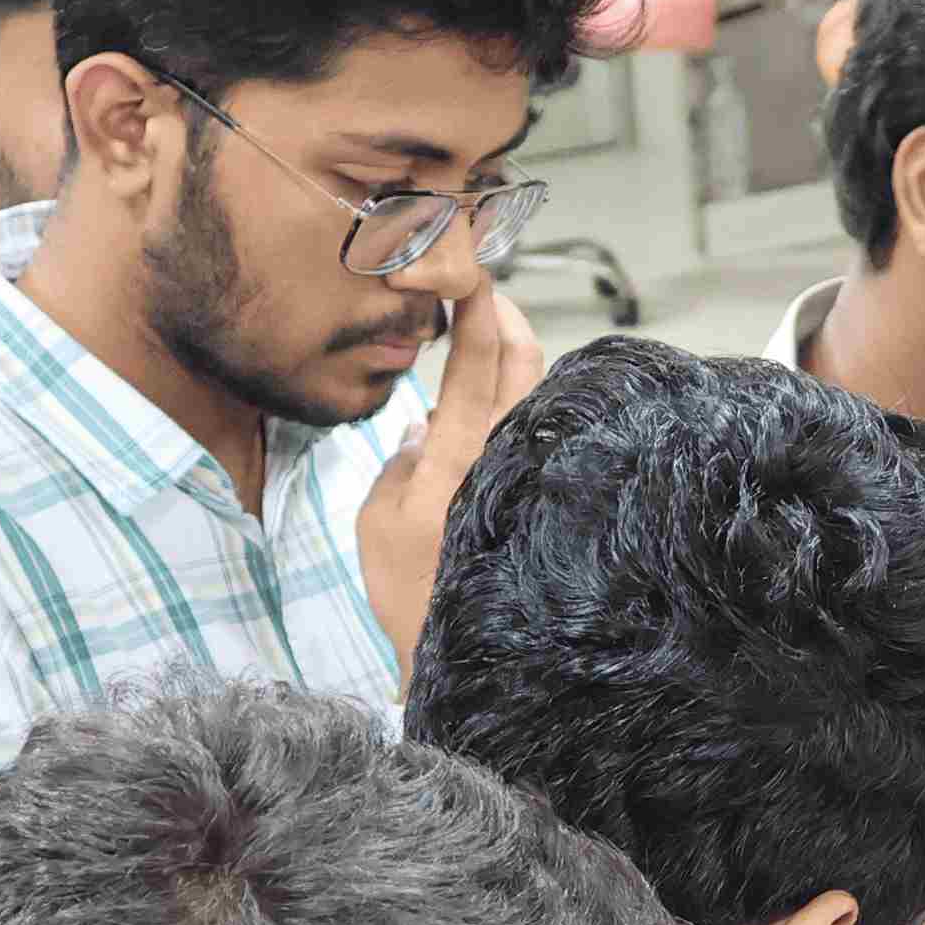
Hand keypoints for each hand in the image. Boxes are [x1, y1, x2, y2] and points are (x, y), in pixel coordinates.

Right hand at [359, 270, 550, 655]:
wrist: (466, 656)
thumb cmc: (413, 594)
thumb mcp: (379, 523)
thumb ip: (399, 464)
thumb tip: (422, 425)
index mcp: (461, 456)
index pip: (477, 361)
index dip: (477, 307)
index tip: (470, 269)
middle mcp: (507, 458)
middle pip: (526, 362)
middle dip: (509, 314)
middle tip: (485, 291)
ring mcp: (534, 476)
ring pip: (541, 393)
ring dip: (519, 356)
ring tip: (492, 336)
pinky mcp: (546, 495)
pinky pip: (542, 432)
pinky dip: (524, 403)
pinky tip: (507, 401)